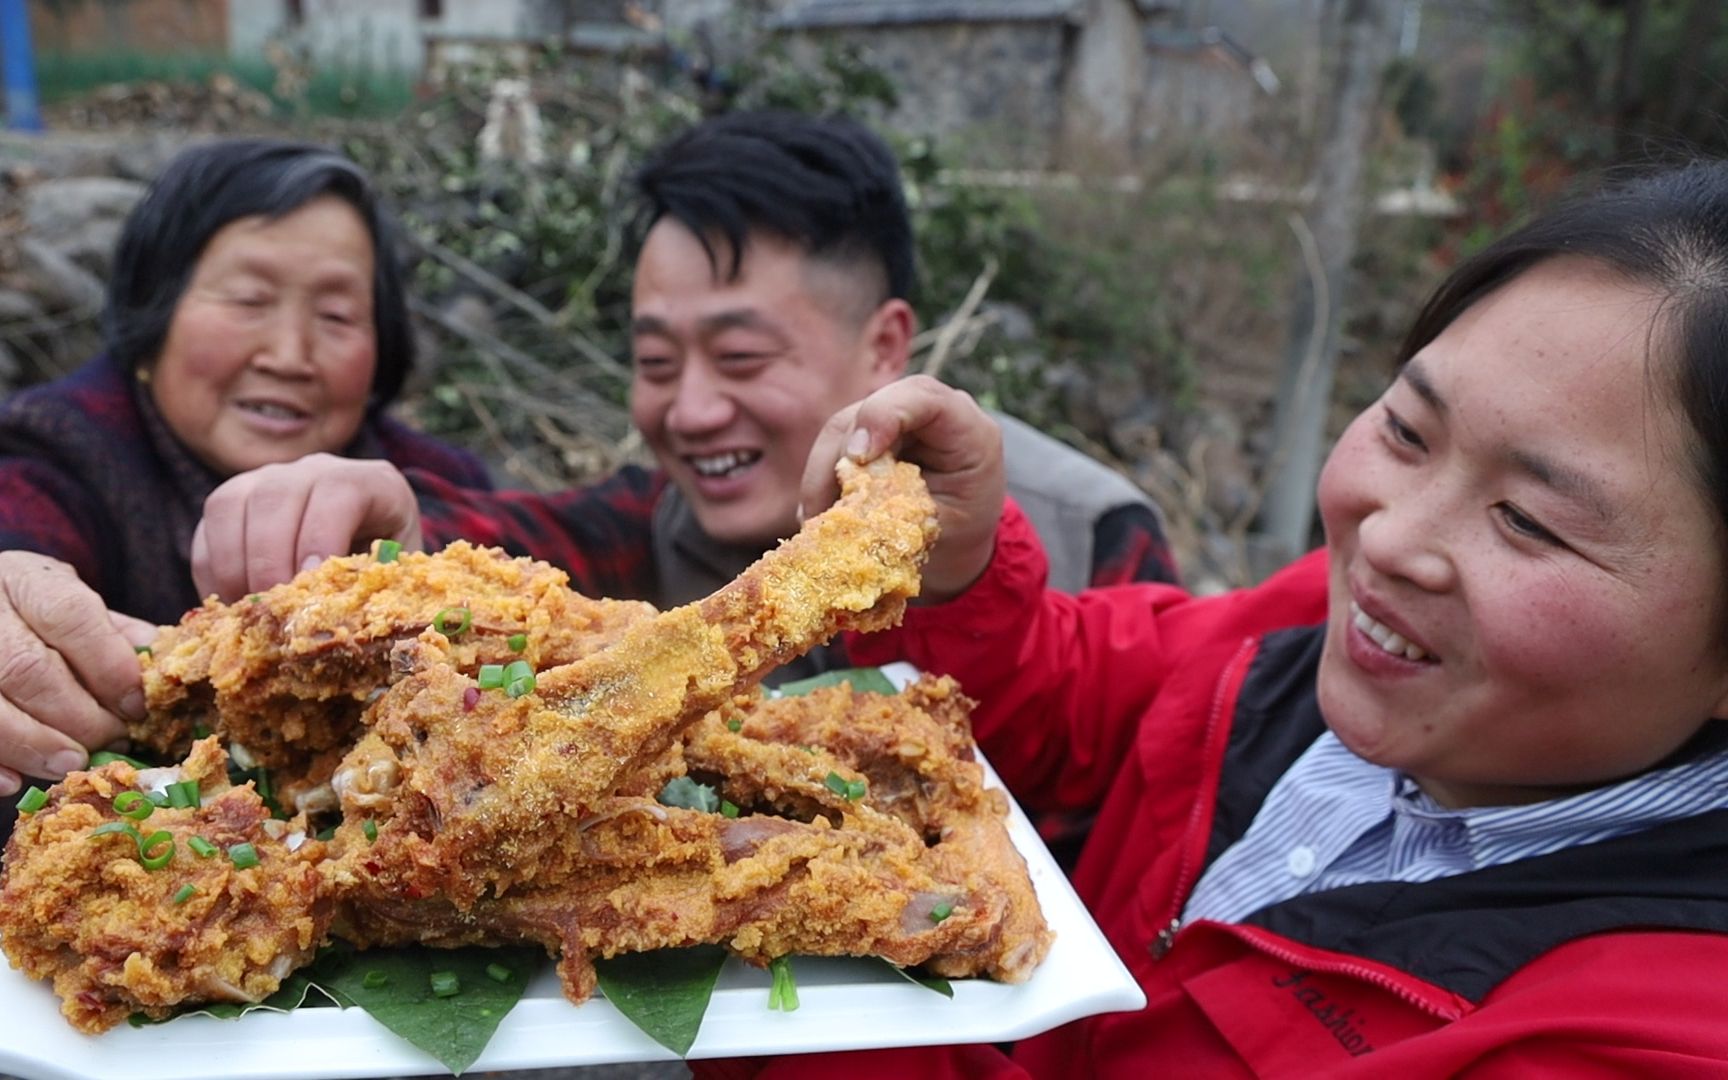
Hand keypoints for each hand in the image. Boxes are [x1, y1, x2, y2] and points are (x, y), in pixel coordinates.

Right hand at [0, 552, 156, 794]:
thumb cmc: (38, 610)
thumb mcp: (76, 604)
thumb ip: (115, 635)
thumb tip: (162, 669)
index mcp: (28, 580)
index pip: (70, 617)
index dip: (108, 667)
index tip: (136, 707)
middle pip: (27, 669)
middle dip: (76, 716)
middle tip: (111, 743)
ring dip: (33, 743)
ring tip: (71, 762)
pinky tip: (13, 781)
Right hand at [191, 453, 423, 601]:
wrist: (368, 548)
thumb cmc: (388, 567)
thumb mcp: (397, 573)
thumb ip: (379, 585)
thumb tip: (351, 620)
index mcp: (369, 482)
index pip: (338, 492)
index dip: (319, 537)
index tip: (308, 583)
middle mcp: (314, 470)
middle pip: (275, 496)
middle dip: (268, 559)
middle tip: (272, 610)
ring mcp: (266, 480)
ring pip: (229, 506)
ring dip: (233, 566)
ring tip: (250, 613)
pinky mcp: (231, 503)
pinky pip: (205, 530)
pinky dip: (212, 573)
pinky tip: (232, 608)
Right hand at [802, 375, 1004, 602]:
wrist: (961, 537)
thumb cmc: (962, 530)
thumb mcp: (945, 527)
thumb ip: (905, 510)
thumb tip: (852, 508)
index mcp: (967, 428)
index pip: (922, 397)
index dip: (882, 416)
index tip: (857, 458)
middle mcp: (927, 412)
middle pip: (865, 413)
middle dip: (837, 461)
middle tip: (823, 512)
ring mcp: (893, 419)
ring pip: (839, 430)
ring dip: (820, 476)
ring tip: (816, 521)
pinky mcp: (867, 434)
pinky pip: (831, 447)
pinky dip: (819, 482)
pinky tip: (816, 514)